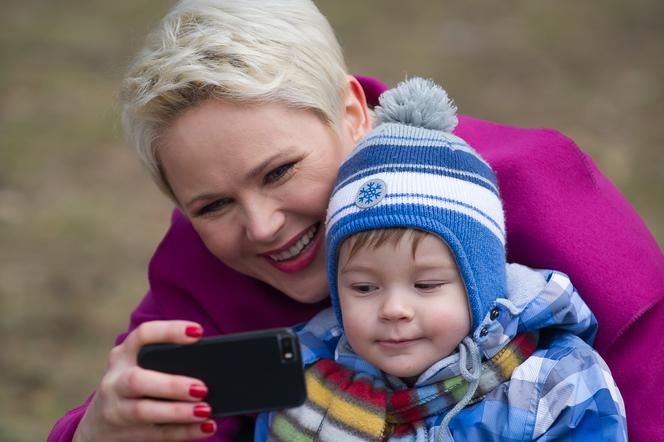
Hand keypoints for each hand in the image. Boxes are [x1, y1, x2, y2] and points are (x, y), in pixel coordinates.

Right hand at [73, 321, 216, 440]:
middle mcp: (115, 380)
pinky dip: (185, 431)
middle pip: (137, 380)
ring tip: (205, 410)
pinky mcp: (128, 433)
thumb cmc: (131, 386)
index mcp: (122, 355)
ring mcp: (117, 409)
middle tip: (202, 387)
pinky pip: (159, 434)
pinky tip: (206, 426)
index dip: (169, 331)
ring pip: (144, 411)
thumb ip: (163, 360)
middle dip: (171, 385)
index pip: (142, 335)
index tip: (198, 332)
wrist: (97, 427)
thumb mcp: (136, 366)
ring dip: (177, 411)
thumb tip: (210, 362)